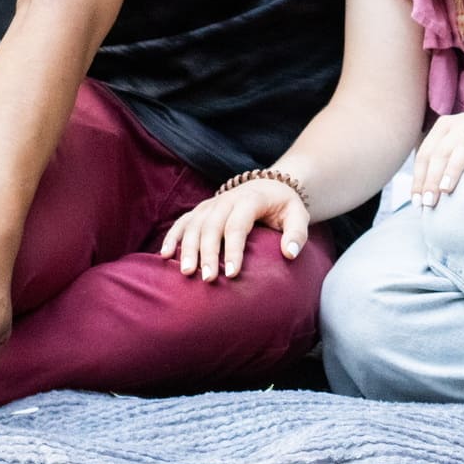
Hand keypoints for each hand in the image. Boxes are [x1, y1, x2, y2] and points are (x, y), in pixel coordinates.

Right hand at [159, 180, 307, 281]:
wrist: (269, 184)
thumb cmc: (284, 206)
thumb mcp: (298, 215)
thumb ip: (297, 233)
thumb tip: (290, 254)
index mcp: (251, 199)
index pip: (238, 225)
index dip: (234, 250)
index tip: (233, 274)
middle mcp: (227, 199)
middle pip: (212, 226)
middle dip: (208, 253)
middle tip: (208, 279)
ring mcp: (211, 203)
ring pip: (194, 224)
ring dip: (187, 248)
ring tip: (186, 272)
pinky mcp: (201, 209)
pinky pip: (182, 222)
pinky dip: (172, 236)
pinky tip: (164, 256)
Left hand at [411, 108, 463, 207]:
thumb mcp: (460, 142)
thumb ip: (444, 161)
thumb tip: (426, 194)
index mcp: (445, 127)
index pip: (426, 154)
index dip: (419, 178)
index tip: (417, 202)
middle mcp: (461, 124)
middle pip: (441, 152)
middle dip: (431, 178)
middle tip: (428, 202)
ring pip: (463, 146)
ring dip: (453, 168)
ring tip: (446, 189)